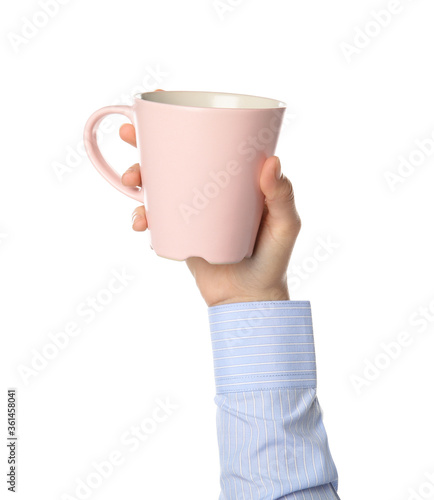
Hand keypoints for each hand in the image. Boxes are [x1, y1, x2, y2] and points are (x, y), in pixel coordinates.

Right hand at [120, 126, 300, 307]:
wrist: (249, 299)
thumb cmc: (273, 260)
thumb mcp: (285, 227)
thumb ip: (283, 197)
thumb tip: (271, 161)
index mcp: (234, 178)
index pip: (208, 139)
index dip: (183, 118)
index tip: (162, 99)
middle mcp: (210, 188)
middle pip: (173, 157)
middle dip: (145, 143)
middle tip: (128, 136)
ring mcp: (191, 209)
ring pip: (158, 184)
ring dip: (137, 176)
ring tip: (132, 182)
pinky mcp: (179, 231)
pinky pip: (155, 217)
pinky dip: (142, 216)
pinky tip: (140, 222)